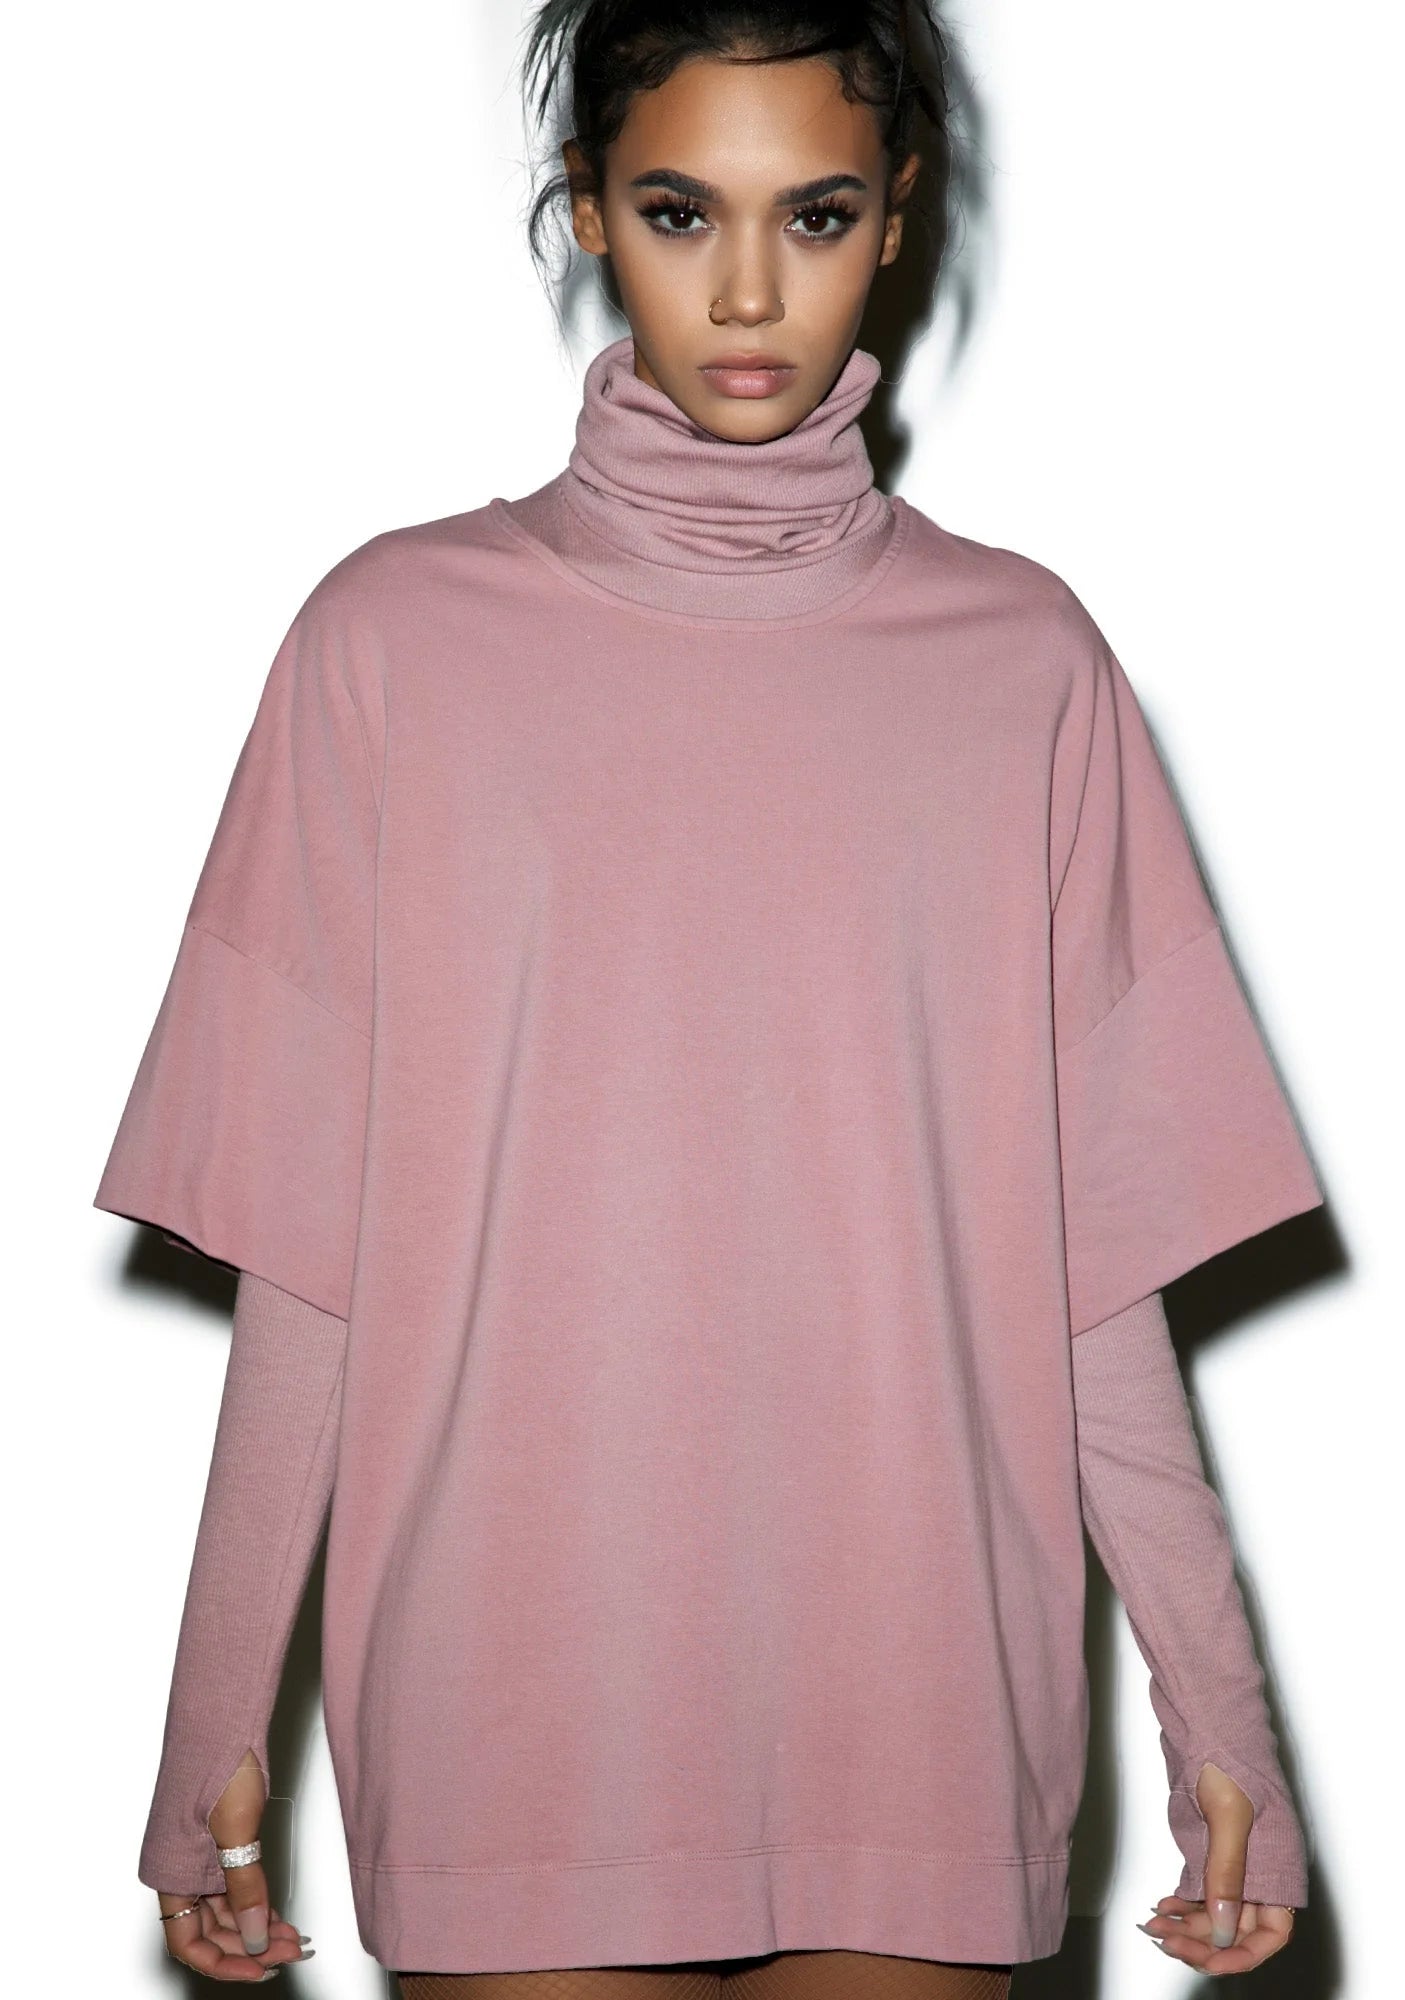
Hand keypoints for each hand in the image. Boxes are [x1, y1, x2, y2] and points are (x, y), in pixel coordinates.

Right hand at [155, 1748, 313, 1979]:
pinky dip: (256, 1903)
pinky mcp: (217, 1842)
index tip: (261, 1968)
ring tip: (293, 1935)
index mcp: (168, 1875)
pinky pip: (232, 1888)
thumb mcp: (236, 1831)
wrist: (224, 1715)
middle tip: (290, 1951)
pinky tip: (280, 1912)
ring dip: (256, 1928)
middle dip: (249, 1947)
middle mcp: (179, 1871)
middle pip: (209, 1932)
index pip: (188, 1943)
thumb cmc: (218, 1761)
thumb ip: (245, 1890)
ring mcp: (198, 1857)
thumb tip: (257, 1939)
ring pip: (223, 1913)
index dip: (224, 1963)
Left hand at [1139, 1760, 1295, 1974]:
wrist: (1206, 1719)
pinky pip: (1201, 1891)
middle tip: (1167, 1939)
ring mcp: (1235, 1861)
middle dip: (1203, 1941)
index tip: (1209, 1958)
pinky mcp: (1211, 1849)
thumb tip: (1223, 1924)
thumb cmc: (1227, 1755)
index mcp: (1280, 1866)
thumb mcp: (1229, 1814)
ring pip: (1216, 1913)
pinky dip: (1183, 1905)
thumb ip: (1227, 1871)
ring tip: (1156, 1925)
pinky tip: (1162, 1906)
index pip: (1273, 1932)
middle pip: (1239, 1928)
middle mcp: (1261, 1870)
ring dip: (1188, 1926)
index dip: (1243, 1953)